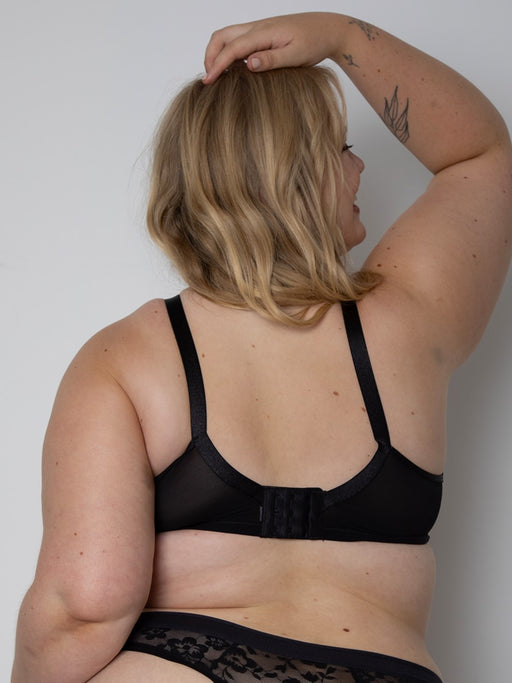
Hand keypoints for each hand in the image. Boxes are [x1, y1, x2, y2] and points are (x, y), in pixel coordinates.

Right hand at [203, 12, 344, 82]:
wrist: (329, 29)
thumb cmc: (315, 42)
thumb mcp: (296, 55)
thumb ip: (272, 60)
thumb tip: (248, 64)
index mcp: (264, 32)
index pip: (232, 48)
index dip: (217, 65)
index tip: (208, 81)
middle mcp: (257, 27)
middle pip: (222, 36)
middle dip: (210, 56)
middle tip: (209, 78)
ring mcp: (259, 29)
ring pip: (228, 36)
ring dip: (217, 53)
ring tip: (217, 75)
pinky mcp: (262, 34)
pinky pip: (238, 39)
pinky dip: (228, 52)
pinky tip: (232, 69)